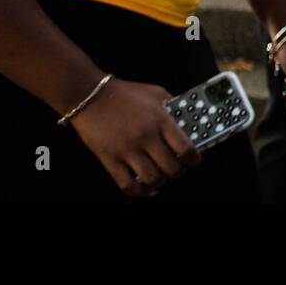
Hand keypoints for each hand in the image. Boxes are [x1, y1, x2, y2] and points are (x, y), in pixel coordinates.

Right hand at [69, 77, 201, 197]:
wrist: (91, 96)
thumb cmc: (126, 93)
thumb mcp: (156, 93)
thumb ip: (172, 107)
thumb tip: (188, 122)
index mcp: (160, 119)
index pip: (186, 148)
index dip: (194, 159)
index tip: (195, 160)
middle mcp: (146, 136)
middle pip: (171, 168)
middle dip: (179, 171)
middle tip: (178, 167)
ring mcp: (127, 150)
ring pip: (152, 179)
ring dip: (161, 180)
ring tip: (161, 174)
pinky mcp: (110, 160)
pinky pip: (128, 185)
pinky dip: (141, 192)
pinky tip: (148, 188)